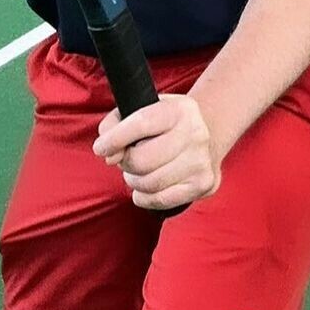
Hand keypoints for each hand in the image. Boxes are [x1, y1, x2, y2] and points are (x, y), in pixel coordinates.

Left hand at [93, 94, 220, 211]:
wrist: (209, 132)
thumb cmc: (164, 123)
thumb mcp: (141, 109)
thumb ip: (114, 125)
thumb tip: (109, 155)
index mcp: (180, 109)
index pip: (141, 123)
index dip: (114, 139)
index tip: (101, 148)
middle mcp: (196, 133)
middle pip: (141, 161)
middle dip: (126, 163)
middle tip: (129, 158)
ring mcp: (202, 160)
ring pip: (148, 184)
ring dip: (136, 180)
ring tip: (143, 170)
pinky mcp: (204, 183)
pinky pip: (159, 200)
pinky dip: (146, 196)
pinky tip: (150, 185)